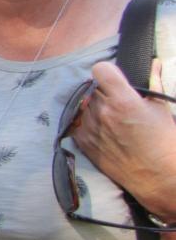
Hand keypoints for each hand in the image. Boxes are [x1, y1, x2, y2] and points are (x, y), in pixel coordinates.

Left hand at [73, 60, 175, 218]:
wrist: (157, 177)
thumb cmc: (163, 142)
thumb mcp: (162, 109)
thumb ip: (154, 82)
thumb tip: (154, 63)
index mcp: (123, 100)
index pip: (100, 69)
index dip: (107, 72)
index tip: (113, 79)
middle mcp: (102, 112)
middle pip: (91, 87)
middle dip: (102, 90)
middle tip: (114, 100)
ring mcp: (90, 127)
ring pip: (82, 103)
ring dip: (92, 105)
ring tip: (108, 116)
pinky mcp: (83, 142)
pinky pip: (75, 121)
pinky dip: (84, 120)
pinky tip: (99, 127)